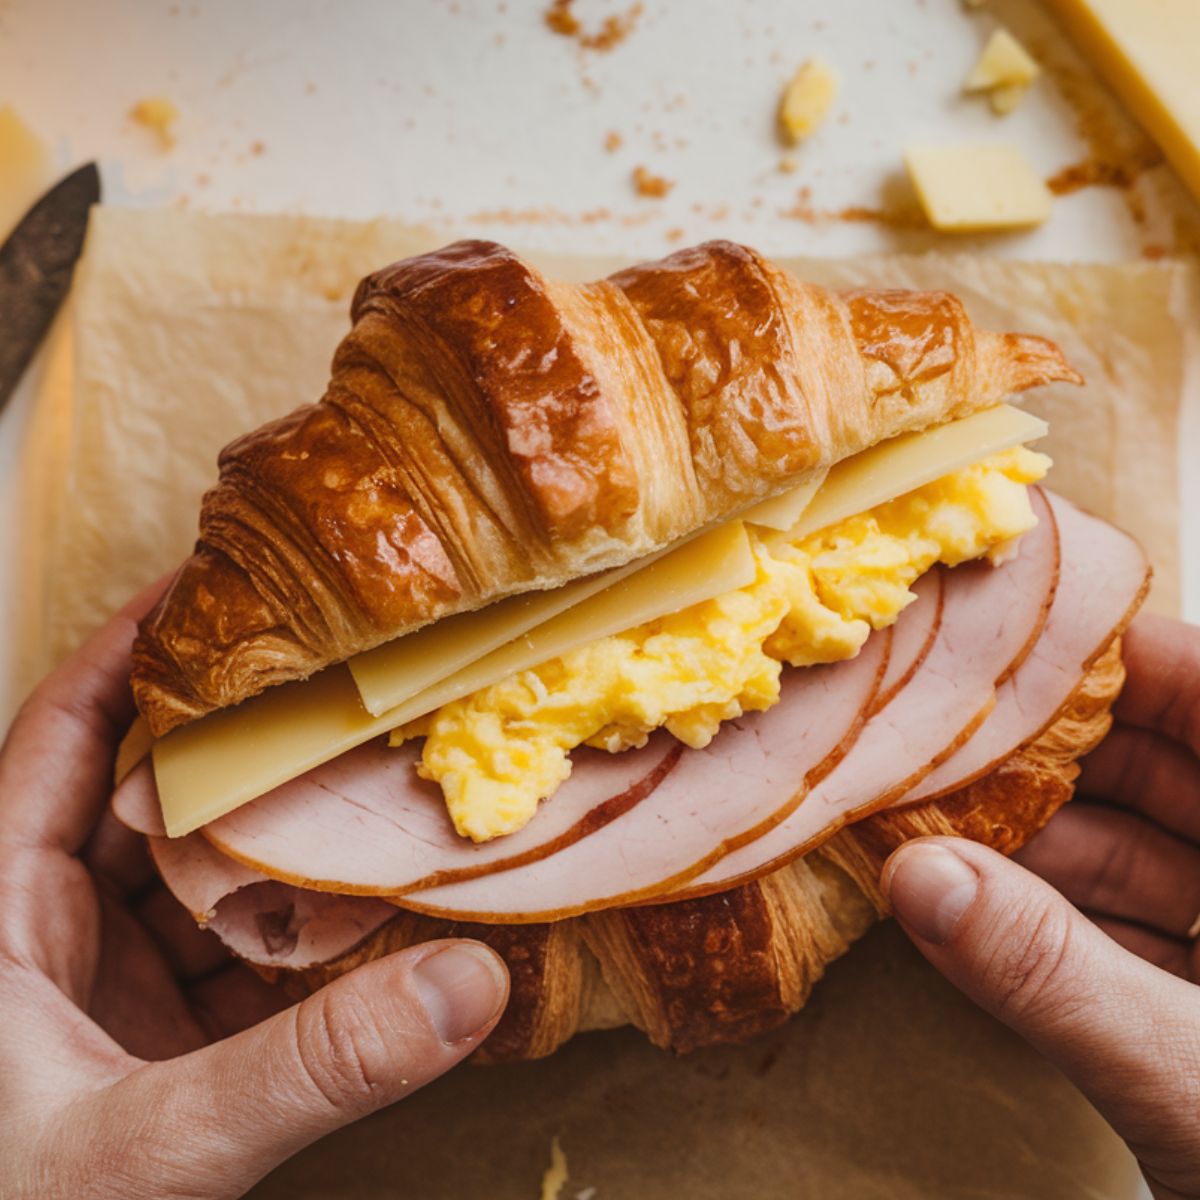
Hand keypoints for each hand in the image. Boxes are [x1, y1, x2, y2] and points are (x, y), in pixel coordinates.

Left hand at [0, 587, 508, 1199]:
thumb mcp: (151, 1151)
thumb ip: (308, 1069)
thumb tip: (466, 984)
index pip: (59, 735)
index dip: (129, 650)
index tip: (212, 586)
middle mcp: (45, 937)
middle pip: (151, 795)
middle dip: (241, 740)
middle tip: (334, 679)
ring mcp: (102, 994)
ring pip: (202, 880)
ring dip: (282, 842)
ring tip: (370, 778)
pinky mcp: (150, 1050)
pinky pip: (233, 960)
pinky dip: (297, 937)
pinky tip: (365, 914)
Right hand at [883, 613, 1199, 1199]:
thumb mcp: (1192, 1083)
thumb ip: (1054, 973)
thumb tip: (919, 878)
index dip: (1137, 658)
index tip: (1026, 635)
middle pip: (1178, 775)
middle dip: (1062, 758)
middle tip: (953, 737)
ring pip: (1156, 855)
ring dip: (1052, 846)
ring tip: (950, 825)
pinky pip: (1150, 931)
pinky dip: (1072, 919)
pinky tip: (996, 913)